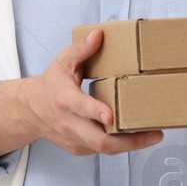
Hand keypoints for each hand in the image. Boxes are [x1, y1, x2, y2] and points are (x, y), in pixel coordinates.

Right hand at [0, 28, 164, 158]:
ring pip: (103, 149)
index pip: (80, 107)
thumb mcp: (62, 62)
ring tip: (154, 135)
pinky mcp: (79, 148)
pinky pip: (102, 150)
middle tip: (154, 133)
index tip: (111, 116)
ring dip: (131, 144)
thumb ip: (81, 49)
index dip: (95, 112)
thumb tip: (99, 35)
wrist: (32, 110)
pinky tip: (138, 137)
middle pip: (98, 139)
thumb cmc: (51, 84)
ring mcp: (74, 138)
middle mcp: (68, 123)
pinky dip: (121, 145)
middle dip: (128, 140)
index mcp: (63, 99)